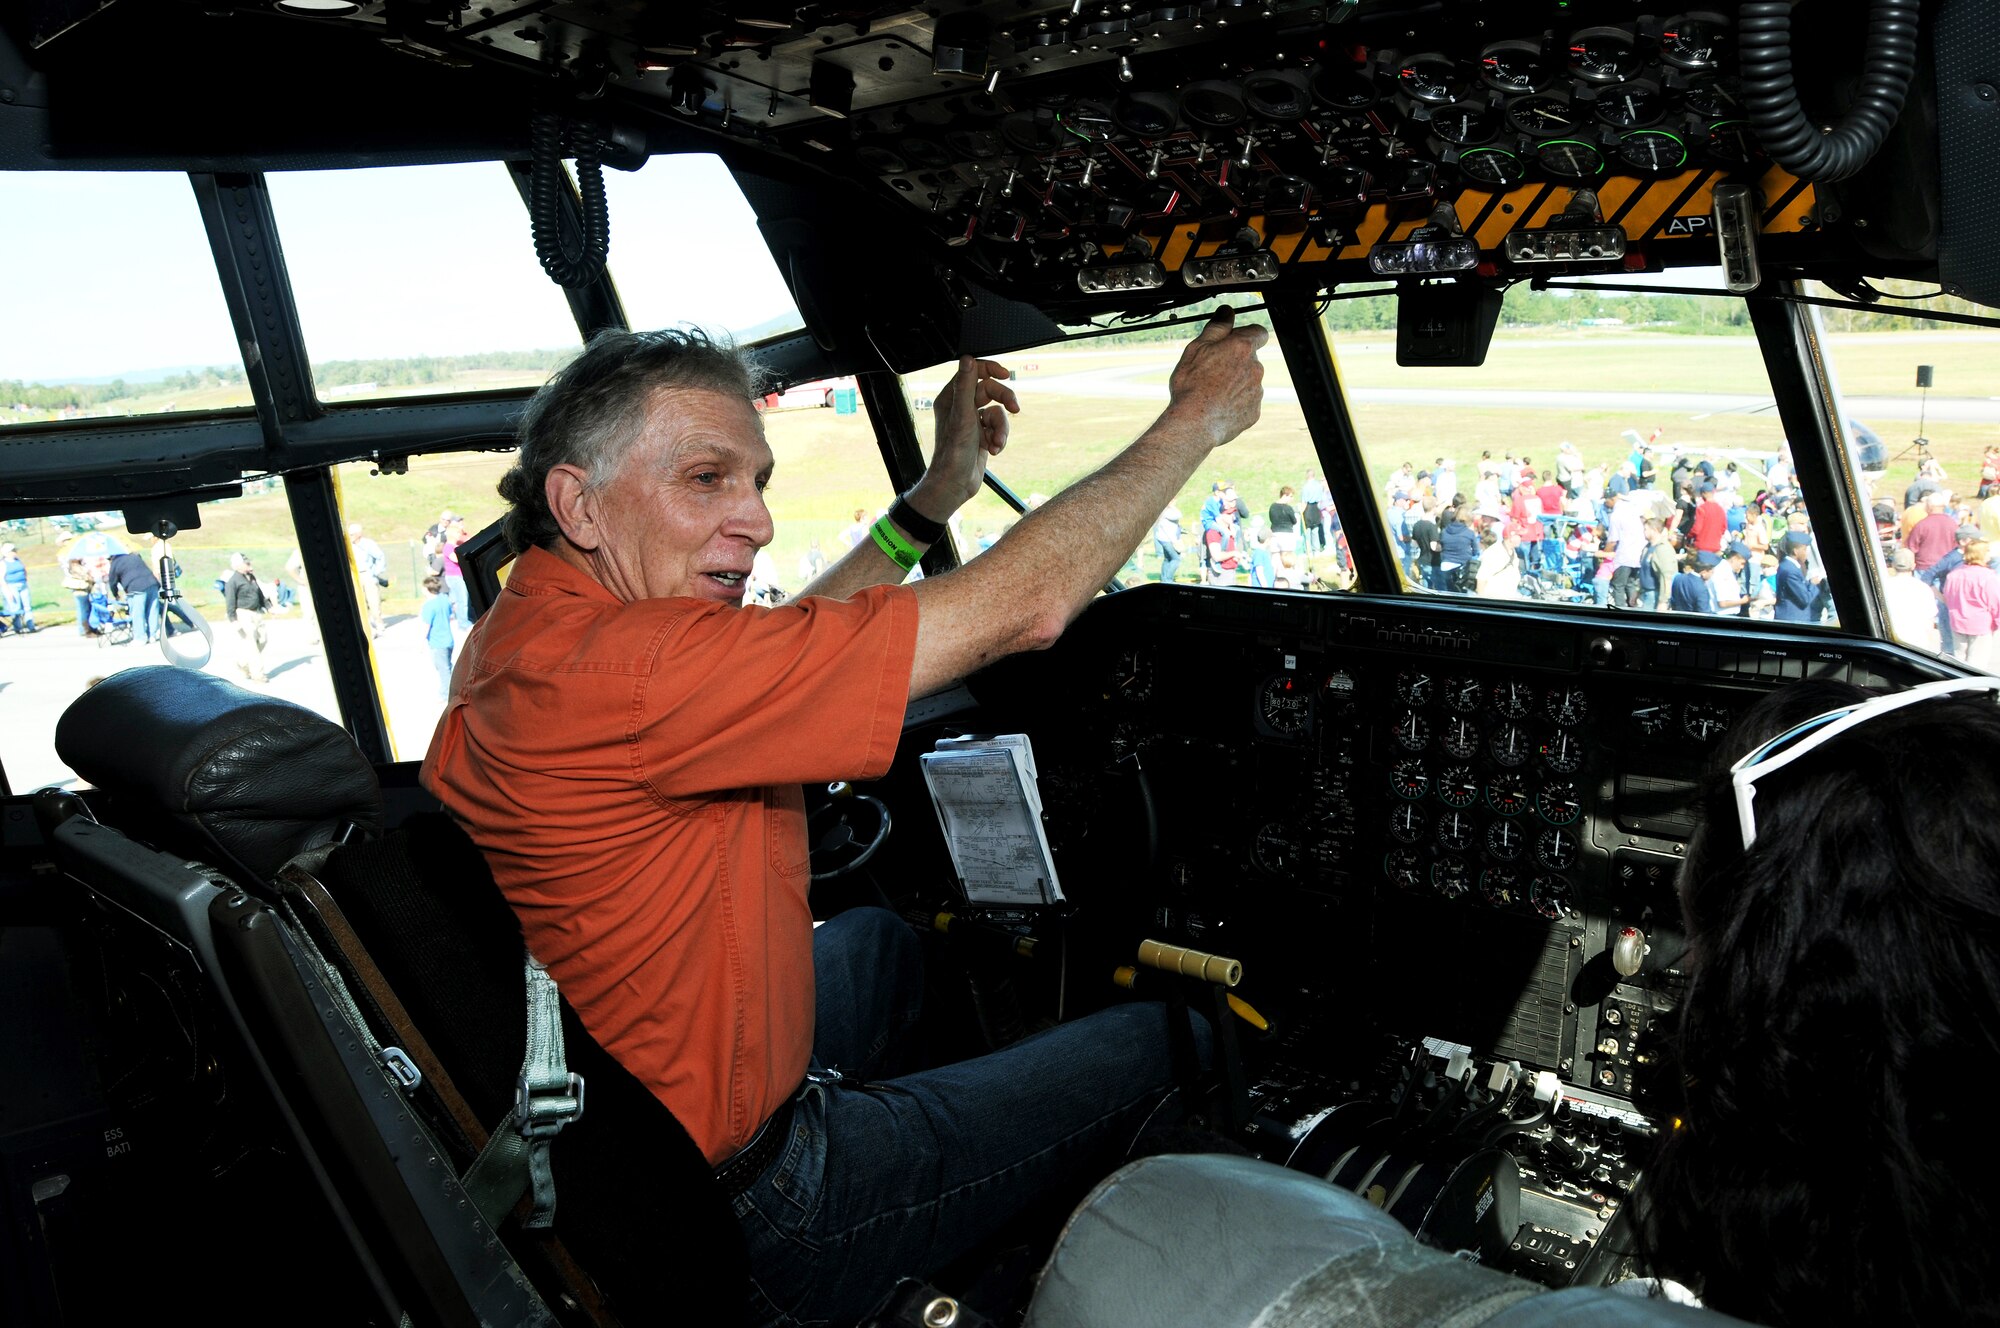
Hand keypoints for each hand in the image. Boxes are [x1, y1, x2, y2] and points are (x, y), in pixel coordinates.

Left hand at [913, 356, 1018, 517]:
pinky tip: (994, 450)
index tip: (1006, 375)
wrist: (956, 483)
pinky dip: (1000, 438)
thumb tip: (967, 358)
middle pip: (990, 391)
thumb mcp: (962, 415)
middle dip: (1004, 400)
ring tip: (996, 442)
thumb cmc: (953, 451)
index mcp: (951, 397)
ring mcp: (972, 422)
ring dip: (1001, 428)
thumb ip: (965, 385)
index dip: (990, 370)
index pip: (973, 372)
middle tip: (1015, 408)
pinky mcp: (981, 436)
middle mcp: (961, 407)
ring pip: (998, 412)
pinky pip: (998, 428)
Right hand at [1164, 308, 1266, 447]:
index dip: (1246, 335)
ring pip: (1249, 381)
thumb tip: (1227, 312)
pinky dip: (1236, 403)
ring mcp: (1257, 391)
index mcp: (1242, 348)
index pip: (1258, 332)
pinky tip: (1217, 407)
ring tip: (1212, 392)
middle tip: (1212, 370)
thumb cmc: (1192, 385)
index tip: (1232, 342)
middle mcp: (1255, 368)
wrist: (1194, 423)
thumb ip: (1217, 327)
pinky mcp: (1254, 412)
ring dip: (1235, 383)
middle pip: (1250, 359)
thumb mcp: (1197, 348)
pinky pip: (1247, 403)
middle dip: (1236, 362)